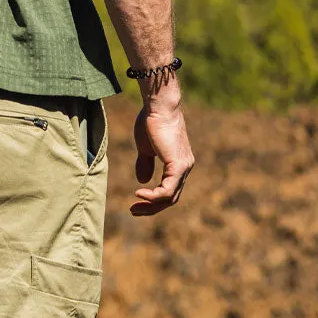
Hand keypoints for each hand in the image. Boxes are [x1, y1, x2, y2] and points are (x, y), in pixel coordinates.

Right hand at [131, 98, 193, 215]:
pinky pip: (167, 190)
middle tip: (133, 211)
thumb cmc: (151, 121)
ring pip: (170, 197)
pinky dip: (153, 196)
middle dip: (151, 207)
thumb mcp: (145, 147)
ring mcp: (183, 167)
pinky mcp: (178, 166)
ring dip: (151, 205)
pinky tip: (139, 193)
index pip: (168, 189)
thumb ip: (145, 163)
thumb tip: (142, 181)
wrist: (158, 107)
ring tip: (134, 207)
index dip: (152, 199)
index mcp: (178, 163)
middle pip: (170, 198)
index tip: (135, 201)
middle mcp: (185, 167)